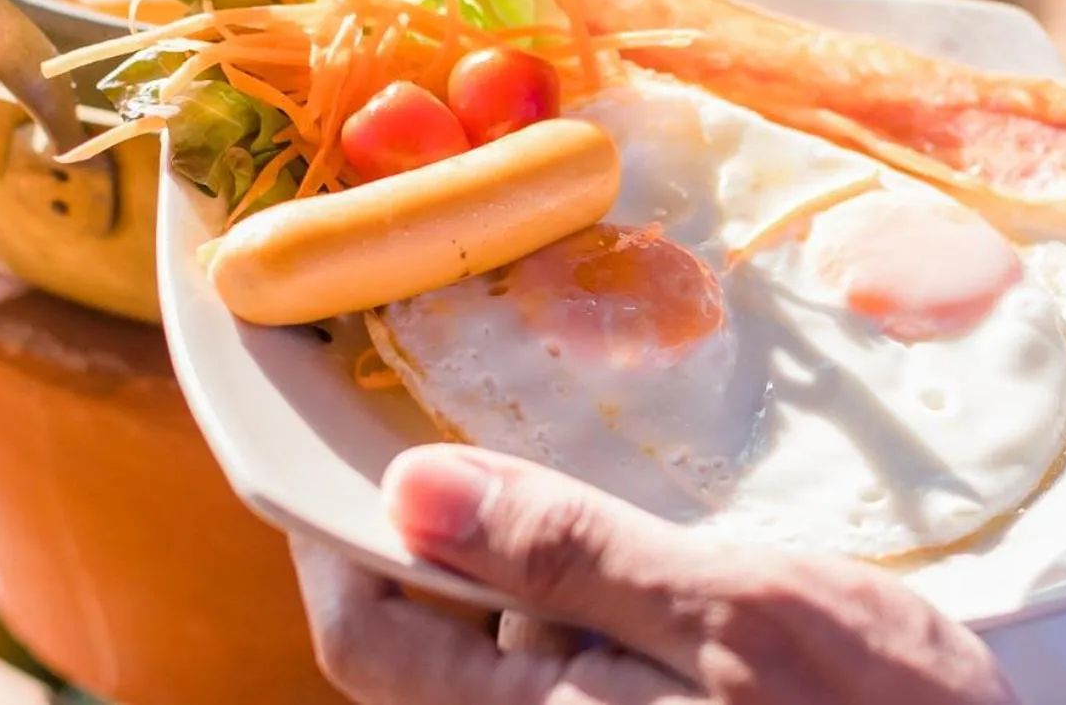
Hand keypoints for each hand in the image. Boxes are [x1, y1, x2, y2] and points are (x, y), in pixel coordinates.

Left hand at [291, 445, 1018, 703]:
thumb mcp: (737, 614)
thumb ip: (572, 555)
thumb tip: (412, 488)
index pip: (368, 633)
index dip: (331, 530)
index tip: (329, 428)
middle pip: (434, 634)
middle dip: (458, 528)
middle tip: (492, 404)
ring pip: (514, 642)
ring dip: (541, 555)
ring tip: (608, 471)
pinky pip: (582, 661)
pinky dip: (598, 590)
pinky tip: (666, 547)